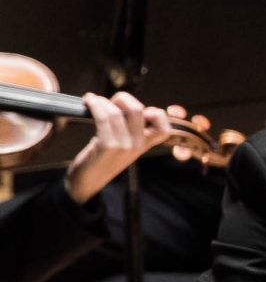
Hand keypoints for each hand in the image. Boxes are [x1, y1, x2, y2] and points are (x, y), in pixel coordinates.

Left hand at [64, 93, 179, 203]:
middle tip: (111, 101)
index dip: (159, 114)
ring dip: (102, 101)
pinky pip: (103, 118)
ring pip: (117, 112)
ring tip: (93, 101)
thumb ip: (131, 129)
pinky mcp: (107, 146)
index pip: (164, 128)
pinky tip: (89, 102)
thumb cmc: (102, 160)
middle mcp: (137, 145)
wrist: (86, 182)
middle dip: (122, 98)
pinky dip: (95, 106)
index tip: (144, 109)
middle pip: (138, 109)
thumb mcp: (124, 146)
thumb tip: (125, 105)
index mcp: (145, 145)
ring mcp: (123, 146)